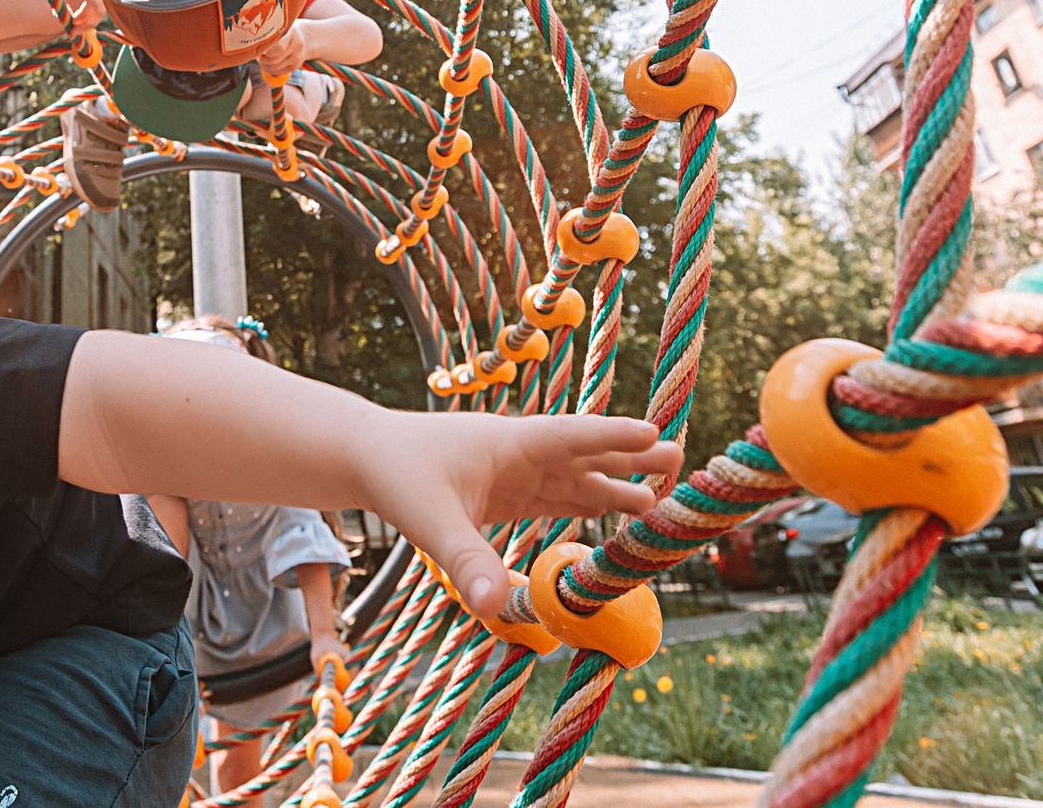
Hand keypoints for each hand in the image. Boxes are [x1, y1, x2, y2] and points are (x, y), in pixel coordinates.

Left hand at [256, 22, 311, 78]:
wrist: (304, 36)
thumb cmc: (283, 30)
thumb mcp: (279, 25)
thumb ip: (268, 31)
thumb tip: (252, 42)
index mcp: (292, 33)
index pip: (279, 47)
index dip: (266, 50)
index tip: (258, 46)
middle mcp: (297, 46)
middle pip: (273, 59)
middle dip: (262, 58)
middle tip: (257, 52)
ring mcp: (297, 57)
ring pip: (274, 67)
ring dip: (264, 64)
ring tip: (261, 57)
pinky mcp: (295, 66)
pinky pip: (277, 72)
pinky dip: (269, 69)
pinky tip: (267, 63)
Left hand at [358, 413, 679, 618]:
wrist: (364, 457)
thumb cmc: (397, 474)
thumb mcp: (432, 519)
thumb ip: (467, 560)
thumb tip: (496, 608)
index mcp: (509, 443)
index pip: (571, 438)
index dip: (613, 438)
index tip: (654, 434)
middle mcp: (518, 454)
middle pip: (584, 457)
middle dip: (629, 461)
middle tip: (679, 460)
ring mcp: (513, 473)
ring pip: (573, 480)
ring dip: (613, 489)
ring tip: (656, 502)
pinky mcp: (504, 493)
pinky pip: (554, 499)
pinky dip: (584, 507)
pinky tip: (610, 516)